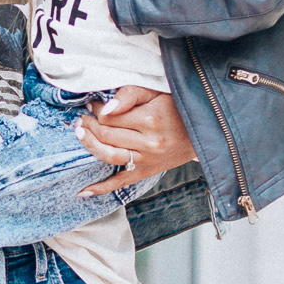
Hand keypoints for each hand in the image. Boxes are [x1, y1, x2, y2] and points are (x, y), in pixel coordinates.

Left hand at [76, 85, 194, 195]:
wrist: (204, 130)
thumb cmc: (178, 107)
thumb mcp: (156, 92)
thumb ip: (130, 95)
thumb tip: (105, 108)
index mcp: (150, 120)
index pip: (110, 117)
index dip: (97, 110)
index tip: (94, 104)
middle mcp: (148, 143)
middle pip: (106, 136)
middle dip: (89, 125)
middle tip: (82, 118)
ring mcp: (148, 160)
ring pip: (108, 156)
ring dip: (89, 146)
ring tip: (79, 135)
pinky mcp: (148, 172)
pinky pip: (121, 182)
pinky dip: (101, 188)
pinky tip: (83, 191)